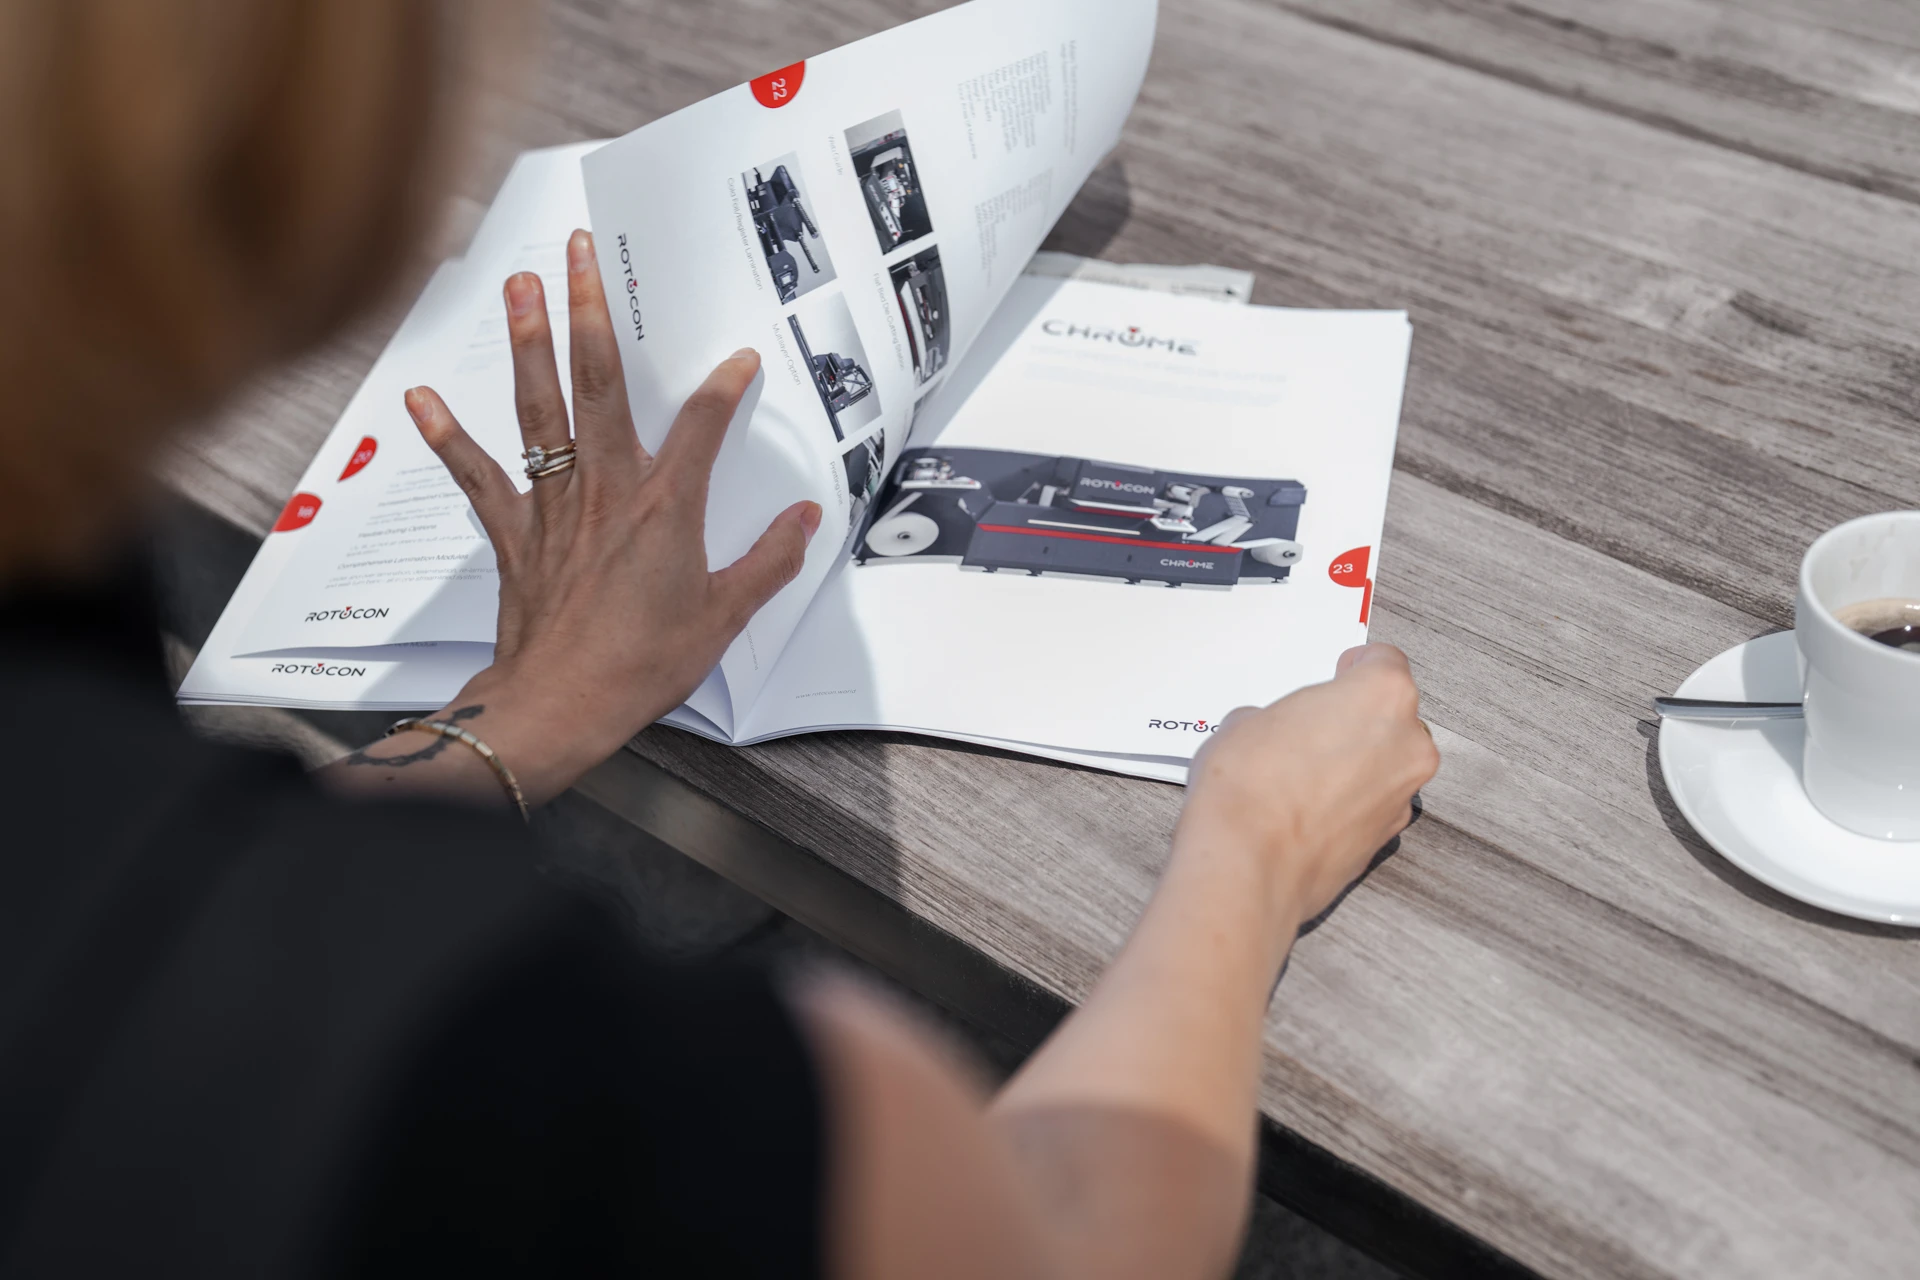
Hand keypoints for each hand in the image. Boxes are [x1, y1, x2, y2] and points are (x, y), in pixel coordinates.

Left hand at [396, 229, 820, 804]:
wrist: (561, 705)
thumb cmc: (639, 666)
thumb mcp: (725, 617)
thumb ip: (768, 561)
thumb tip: (803, 522)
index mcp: (666, 507)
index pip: (702, 425)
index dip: (724, 386)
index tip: (739, 357)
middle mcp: (607, 489)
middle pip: (599, 383)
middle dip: (590, 311)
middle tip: (580, 254)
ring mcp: (555, 505)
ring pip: (539, 409)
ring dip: (527, 343)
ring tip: (517, 286)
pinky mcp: (515, 532)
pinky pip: (477, 475)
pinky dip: (446, 437)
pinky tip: (421, 397)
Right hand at [1174, 644, 1438, 934]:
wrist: (1248, 867)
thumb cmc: (1250, 790)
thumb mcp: (1244, 722)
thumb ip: (1277, 718)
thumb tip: (1273, 732)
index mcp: (1382, 695)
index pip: (1385, 662)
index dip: (1356, 666)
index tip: (1341, 672)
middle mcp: (1407, 744)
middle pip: (1391, 716)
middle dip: (1354, 720)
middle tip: (1309, 727)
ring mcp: (1401, 796)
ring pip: (1385, 764)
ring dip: (1354, 763)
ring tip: (1300, 773)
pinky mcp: (1385, 839)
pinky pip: (1372, 804)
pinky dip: (1348, 802)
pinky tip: (1305, 808)